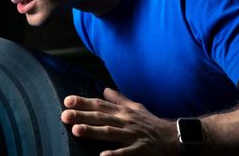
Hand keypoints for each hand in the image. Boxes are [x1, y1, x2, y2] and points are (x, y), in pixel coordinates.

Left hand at [61, 88, 178, 155]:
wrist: (174, 136)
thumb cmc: (151, 123)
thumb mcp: (135, 108)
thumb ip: (119, 100)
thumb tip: (105, 89)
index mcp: (123, 112)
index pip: (100, 105)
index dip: (83, 102)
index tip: (67, 101)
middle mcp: (125, 121)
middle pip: (101, 117)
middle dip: (82, 115)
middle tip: (64, 115)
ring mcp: (132, 135)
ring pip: (110, 132)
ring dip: (93, 131)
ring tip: (76, 130)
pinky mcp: (140, 149)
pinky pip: (126, 152)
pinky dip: (115, 154)